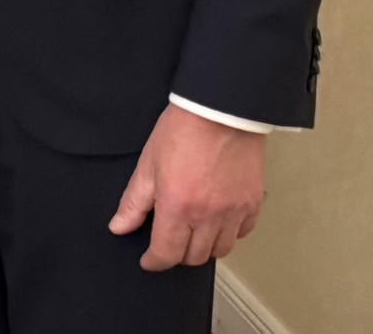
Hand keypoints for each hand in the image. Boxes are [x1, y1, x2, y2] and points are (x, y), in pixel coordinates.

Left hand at [109, 104, 266, 268]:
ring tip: (191, 232)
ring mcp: (234, 212)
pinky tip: (216, 221)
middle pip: (194, 256)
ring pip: (220, 250)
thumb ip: (133, 202)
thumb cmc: (182, 130)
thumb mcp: (147, 164)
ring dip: (203, 247)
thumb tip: (119, 226)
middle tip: (168, 242)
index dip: (154, 261)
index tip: (149, 260)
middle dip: (177, 254)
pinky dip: (228, 234)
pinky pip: (242, 233)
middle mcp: (209, 216)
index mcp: (178, 206)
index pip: (167, 253)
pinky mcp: (253, 204)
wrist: (219, 110)